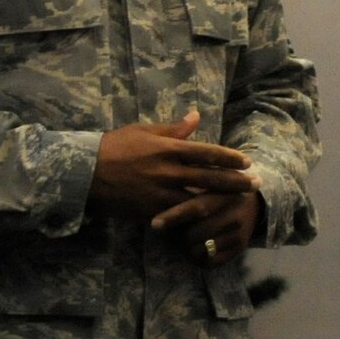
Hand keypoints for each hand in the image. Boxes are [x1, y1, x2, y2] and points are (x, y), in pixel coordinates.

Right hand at [89, 111, 254, 221]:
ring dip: (220, 202)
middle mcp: (166, 171)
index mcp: (166, 148)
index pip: (206, 153)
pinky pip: (178, 216)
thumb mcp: (143, 131)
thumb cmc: (114, 146)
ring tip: (239, 204)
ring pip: (197, 200)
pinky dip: (194, 219)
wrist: (83, 172)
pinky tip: (210, 222)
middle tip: (256, 185)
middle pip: (208, 178)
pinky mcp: (149, 211)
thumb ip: (173, 129)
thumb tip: (196, 116)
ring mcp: (158, 193)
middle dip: (234, 182)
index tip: (247, 162)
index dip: (229, 158)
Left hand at [152, 189, 260, 266]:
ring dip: (185, 248)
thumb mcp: (209, 184)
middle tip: (170, 232)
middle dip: (177, 237)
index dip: (174, 217)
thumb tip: (155, 198)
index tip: (155, 224)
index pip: (196, 208)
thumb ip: (188, 187)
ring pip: (199, 251)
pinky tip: (196, 248)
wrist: (255, 205)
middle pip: (194, 235)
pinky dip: (196, 258)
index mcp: (224, 195)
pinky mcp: (239, 250)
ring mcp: (238, 235)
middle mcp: (234, 216)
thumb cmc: (220, 192)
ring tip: (184, 240)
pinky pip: (208, 263)